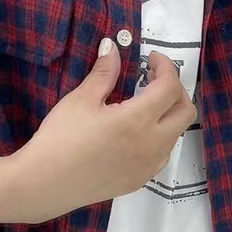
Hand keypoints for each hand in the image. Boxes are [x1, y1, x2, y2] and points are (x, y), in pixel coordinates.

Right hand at [14, 39, 196, 221]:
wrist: (45, 184)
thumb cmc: (59, 139)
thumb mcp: (80, 100)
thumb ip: (104, 73)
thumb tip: (112, 47)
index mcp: (137, 121)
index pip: (170, 87)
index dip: (166, 67)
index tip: (151, 59)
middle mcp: (151, 145)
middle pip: (186, 111)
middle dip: (176, 90)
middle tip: (153, 80)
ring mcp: (149, 166)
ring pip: (177, 134)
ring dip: (169, 114)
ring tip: (144, 104)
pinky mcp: (141, 180)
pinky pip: (164, 153)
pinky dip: (161, 136)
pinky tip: (137, 132)